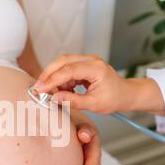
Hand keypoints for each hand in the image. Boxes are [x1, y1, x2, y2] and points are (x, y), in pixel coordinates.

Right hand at [34, 54, 164, 114]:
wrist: (125, 94)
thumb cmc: (114, 99)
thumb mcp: (94, 104)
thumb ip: (73, 101)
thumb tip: (54, 99)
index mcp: (96, 68)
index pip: (68, 71)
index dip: (51, 80)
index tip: (40, 90)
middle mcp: (91, 60)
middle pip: (62, 61)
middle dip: (48, 74)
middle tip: (38, 88)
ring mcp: (87, 60)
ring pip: (62, 63)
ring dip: (53, 77)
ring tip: (52, 93)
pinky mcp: (83, 64)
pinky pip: (67, 68)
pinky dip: (60, 78)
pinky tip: (61, 90)